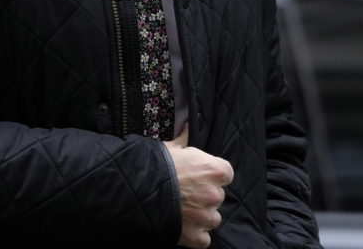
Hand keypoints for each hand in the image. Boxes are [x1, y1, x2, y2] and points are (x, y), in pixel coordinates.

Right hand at [163, 124, 233, 247]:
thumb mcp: (170, 148)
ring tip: (181, 208)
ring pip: (212, 218)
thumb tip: (187, 125)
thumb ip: (184, 139)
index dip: (212, 174)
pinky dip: (195, 234)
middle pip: (217, 195)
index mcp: (213, 170)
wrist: (136, 191)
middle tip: (185, 191)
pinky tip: (183, 225)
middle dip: (204, 194)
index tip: (200, 175)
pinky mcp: (196, 236)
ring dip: (201, 215)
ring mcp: (205, 217)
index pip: (226, 173)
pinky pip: (204, 238)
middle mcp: (214, 194)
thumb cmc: (153, 167)